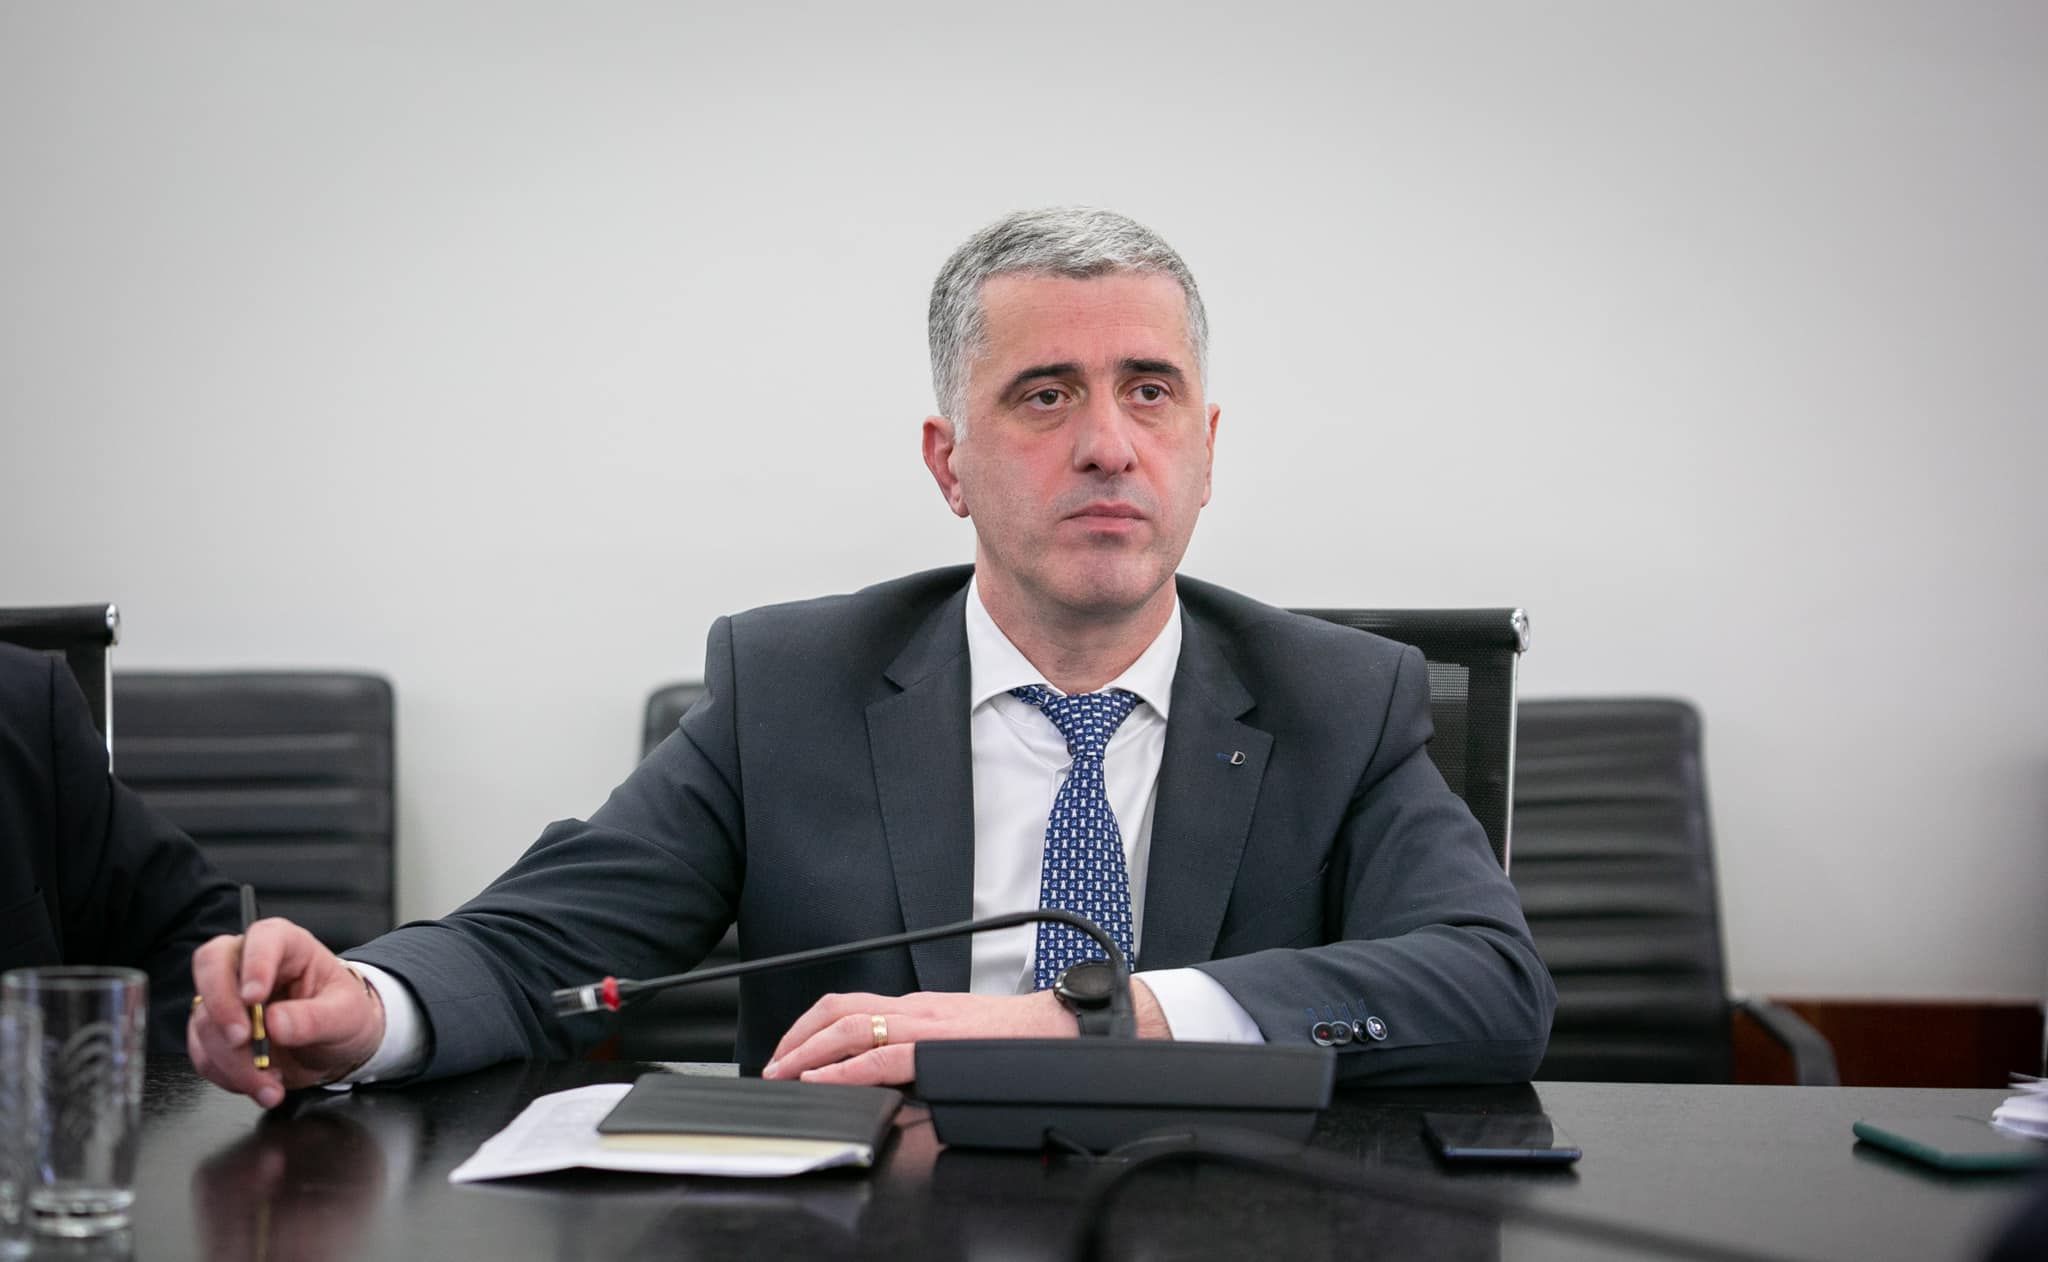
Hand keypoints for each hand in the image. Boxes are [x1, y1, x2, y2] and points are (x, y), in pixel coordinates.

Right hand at [188, 917, 385, 1107]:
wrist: (335, 1048)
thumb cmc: (344, 1015)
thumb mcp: (346, 1015)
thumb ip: (314, 1018)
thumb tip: (276, 1024)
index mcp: (287, 945)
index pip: (261, 938)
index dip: (254, 964)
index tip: (254, 998)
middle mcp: (248, 963)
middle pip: (211, 966)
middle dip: (222, 1007)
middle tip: (242, 1040)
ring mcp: (227, 997)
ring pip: (205, 1019)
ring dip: (232, 1058)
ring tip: (270, 1083)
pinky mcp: (215, 1031)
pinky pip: (202, 1051)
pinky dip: (226, 1074)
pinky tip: (260, 1085)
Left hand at [760, 980, 1169, 1085]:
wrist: (1062, 1027)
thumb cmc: (1019, 1038)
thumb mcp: (959, 1037)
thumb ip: (924, 1050)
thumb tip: (886, 1076)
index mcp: (918, 1007)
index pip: (850, 1004)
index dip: (811, 1027)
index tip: (789, 1052)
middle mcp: (916, 1008)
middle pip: (838, 1008)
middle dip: (797, 1037)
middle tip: (773, 1065)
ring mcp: (926, 1024)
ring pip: (850, 1025)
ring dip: (808, 1050)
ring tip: (786, 1073)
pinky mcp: (940, 1046)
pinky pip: (882, 1055)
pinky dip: (845, 1069)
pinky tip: (825, 1082)